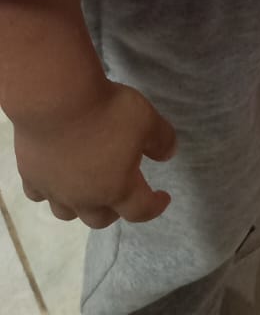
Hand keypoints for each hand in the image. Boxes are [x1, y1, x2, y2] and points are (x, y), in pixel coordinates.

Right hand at [14, 81, 175, 229]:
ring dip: (80, 207)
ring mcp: (55, 189)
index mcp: (117, 188)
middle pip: (100, 219)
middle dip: (116, 211)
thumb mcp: (148, 119)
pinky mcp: (31, 175)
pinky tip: (54, 179)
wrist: (56, 101)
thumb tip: (168, 154)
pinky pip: (39, 193)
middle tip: (124, 197)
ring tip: (88, 192)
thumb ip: (162, 140)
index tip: (163, 198)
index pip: (140, 210)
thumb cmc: (107, 112)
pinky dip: (49, 191)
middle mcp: (84, 197)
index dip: (155, 206)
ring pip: (67, 213)